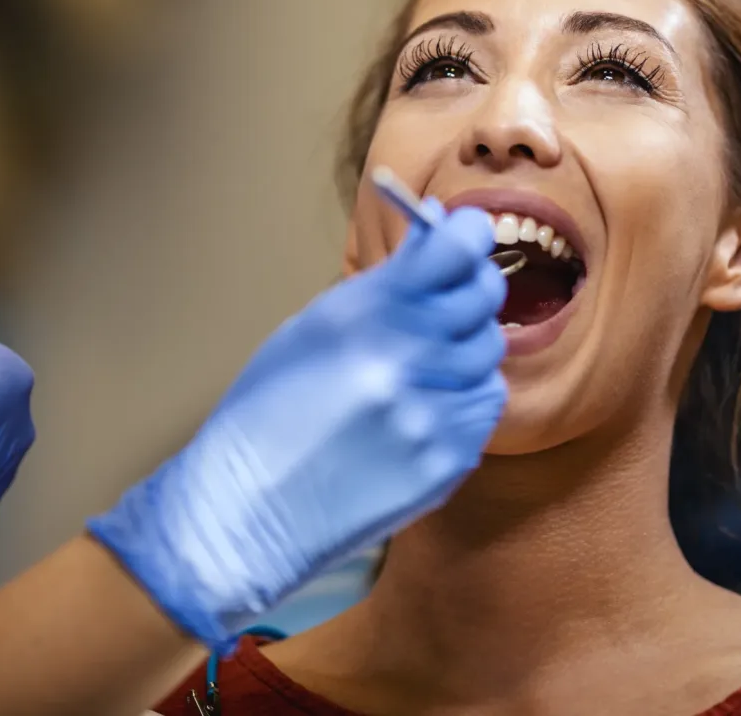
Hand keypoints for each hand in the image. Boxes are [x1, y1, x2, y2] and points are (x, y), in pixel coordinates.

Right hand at [88, 201, 506, 652]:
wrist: (252, 506)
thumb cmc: (268, 408)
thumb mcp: (311, 327)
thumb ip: (380, 288)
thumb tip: (434, 244)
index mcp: (363, 315)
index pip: (454, 251)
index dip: (468, 235)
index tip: (466, 236)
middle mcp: (405, 359)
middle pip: (482, 298)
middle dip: (469, 289)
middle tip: (446, 300)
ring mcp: (432, 414)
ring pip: (487, 355)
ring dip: (463, 350)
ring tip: (420, 368)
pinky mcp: (449, 461)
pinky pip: (484, 407)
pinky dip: (464, 398)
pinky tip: (424, 408)